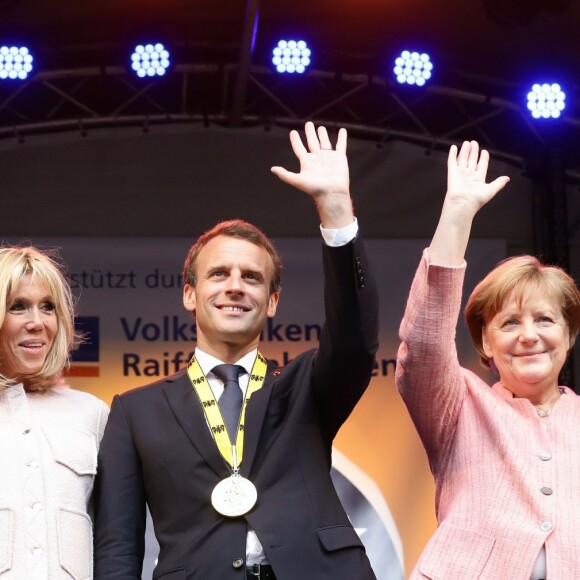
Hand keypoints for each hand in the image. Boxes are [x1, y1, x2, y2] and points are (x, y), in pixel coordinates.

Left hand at [271, 121, 348, 198]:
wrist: (332, 193)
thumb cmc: (315, 189)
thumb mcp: (297, 181)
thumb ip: (285, 174)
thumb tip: (272, 169)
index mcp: (307, 162)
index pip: (299, 148)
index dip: (295, 140)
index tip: (293, 132)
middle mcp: (317, 158)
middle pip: (312, 142)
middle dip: (310, 133)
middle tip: (308, 124)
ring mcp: (328, 157)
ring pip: (324, 142)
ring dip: (322, 135)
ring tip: (320, 128)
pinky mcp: (339, 157)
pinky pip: (341, 145)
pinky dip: (342, 138)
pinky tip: (342, 130)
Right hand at [429, 141, 509, 264]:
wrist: (462, 204)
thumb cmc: (476, 200)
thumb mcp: (491, 190)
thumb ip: (498, 183)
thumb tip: (507, 178)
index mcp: (478, 179)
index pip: (481, 166)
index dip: (483, 158)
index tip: (484, 151)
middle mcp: (469, 176)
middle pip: (472, 160)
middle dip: (473, 152)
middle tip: (474, 143)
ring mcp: (460, 174)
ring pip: (463, 159)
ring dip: (465, 151)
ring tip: (467, 142)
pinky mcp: (452, 173)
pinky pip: (452, 162)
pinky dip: (452, 154)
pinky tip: (453, 147)